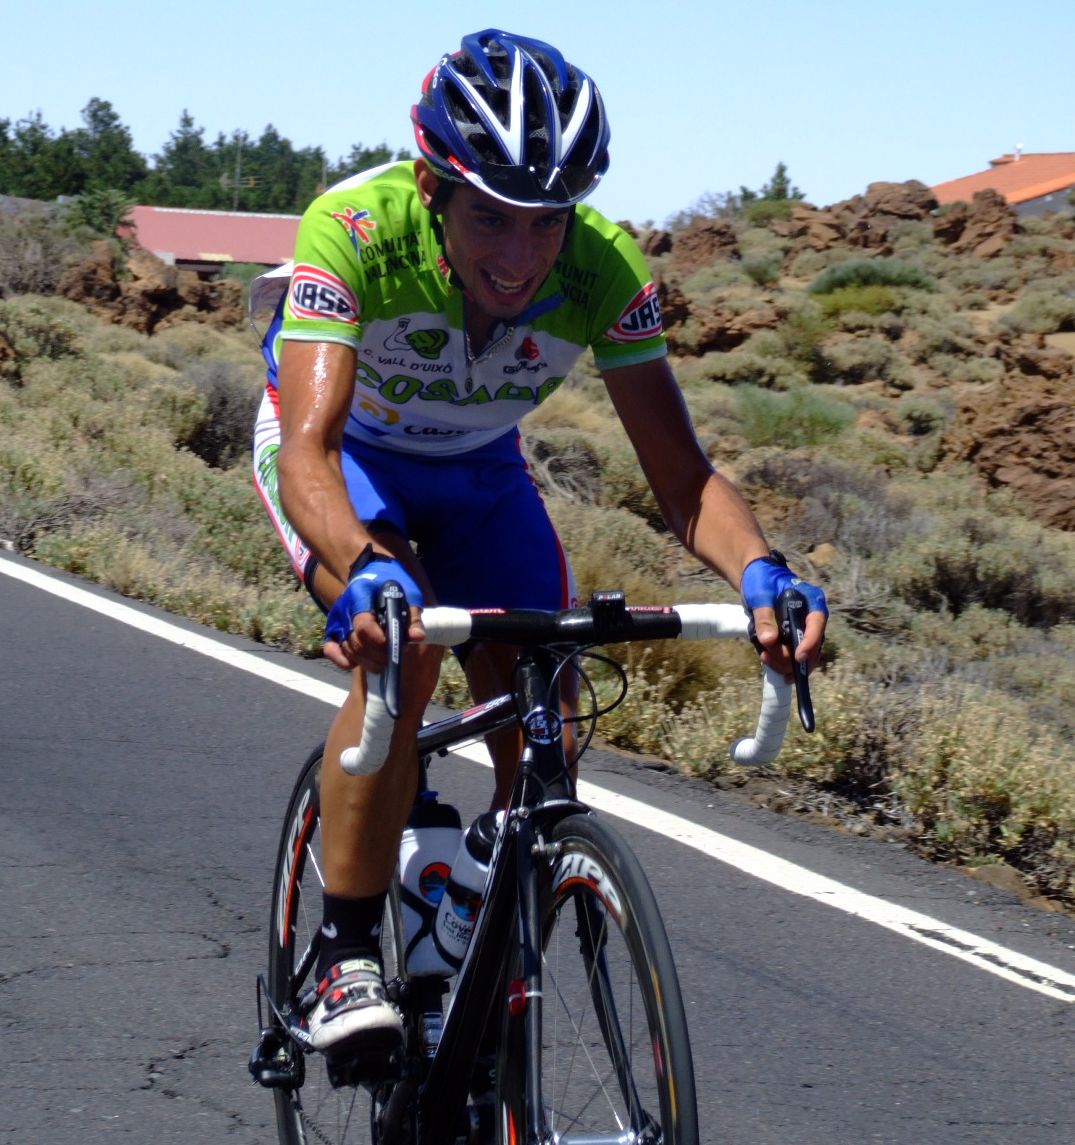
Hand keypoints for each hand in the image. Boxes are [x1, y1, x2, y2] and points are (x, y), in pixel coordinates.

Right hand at [323, 553, 425, 671]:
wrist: (370, 571)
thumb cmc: (390, 583)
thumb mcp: (407, 594)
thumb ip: (411, 617)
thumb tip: (417, 637)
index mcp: (360, 598)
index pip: (364, 627)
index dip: (380, 642)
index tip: (395, 646)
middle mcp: (344, 612)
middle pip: (357, 644)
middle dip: (379, 655)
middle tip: (395, 655)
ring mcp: (337, 622)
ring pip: (349, 651)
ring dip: (369, 660)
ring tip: (385, 657)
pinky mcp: (333, 631)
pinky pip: (331, 651)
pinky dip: (344, 661)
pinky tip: (362, 661)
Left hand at [741, 553, 826, 677]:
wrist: (756, 578)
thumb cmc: (762, 580)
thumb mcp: (760, 596)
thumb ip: (764, 617)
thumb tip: (769, 640)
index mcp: (812, 601)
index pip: (817, 623)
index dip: (810, 642)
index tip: (798, 656)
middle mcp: (813, 618)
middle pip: (813, 646)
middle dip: (792, 657)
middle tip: (768, 656)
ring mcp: (805, 630)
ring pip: (804, 656)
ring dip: (785, 662)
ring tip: (764, 657)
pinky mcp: (794, 639)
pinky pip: (794, 657)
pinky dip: (782, 662)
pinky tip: (767, 660)